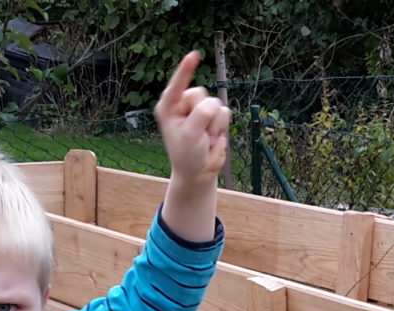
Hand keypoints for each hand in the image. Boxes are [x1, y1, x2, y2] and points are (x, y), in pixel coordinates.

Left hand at [154, 52, 231, 187]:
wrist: (200, 172)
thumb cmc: (187, 155)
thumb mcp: (190, 135)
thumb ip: (201, 114)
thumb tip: (215, 104)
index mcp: (169, 106)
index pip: (177, 84)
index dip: (186, 70)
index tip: (194, 55)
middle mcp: (183, 104)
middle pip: (200, 94)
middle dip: (203, 114)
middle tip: (197, 133)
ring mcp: (200, 110)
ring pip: (215, 102)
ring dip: (213, 123)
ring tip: (205, 138)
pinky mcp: (214, 116)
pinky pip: (224, 111)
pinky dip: (221, 126)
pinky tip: (213, 138)